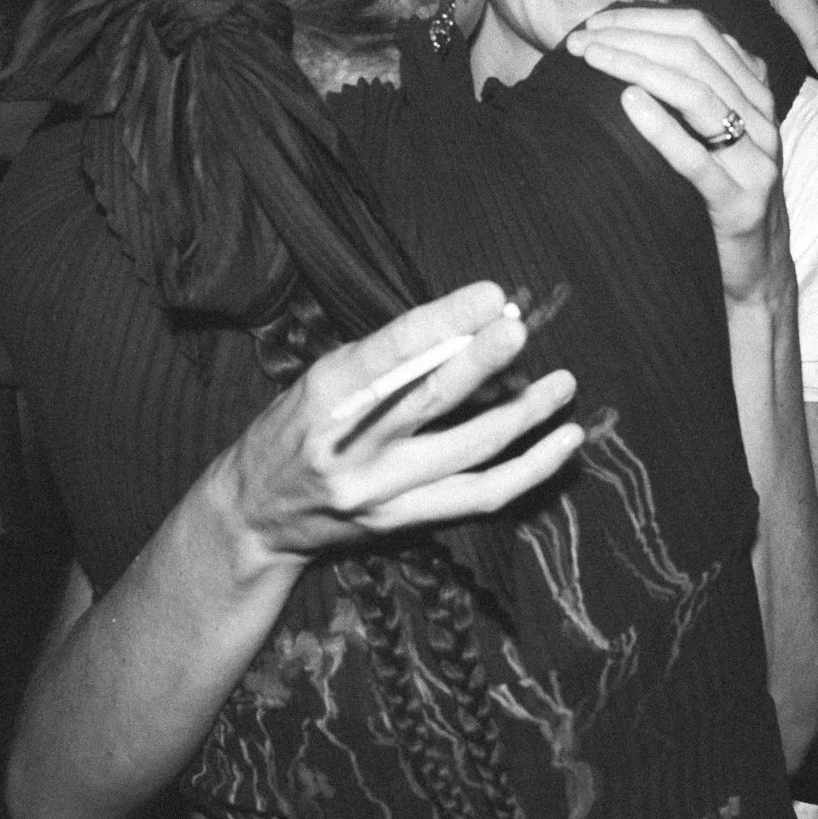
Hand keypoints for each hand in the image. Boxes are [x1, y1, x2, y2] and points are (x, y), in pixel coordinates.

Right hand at [211, 282, 582, 574]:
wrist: (255, 515)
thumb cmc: (295, 430)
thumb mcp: (325, 381)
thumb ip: (389, 359)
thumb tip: (470, 326)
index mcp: (327, 398)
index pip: (392, 354)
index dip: (443, 322)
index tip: (489, 295)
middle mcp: (352, 448)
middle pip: (431, 401)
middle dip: (483, 361)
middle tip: (521, 328)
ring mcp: (379, 492)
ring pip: (469, 453)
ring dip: (524, 417)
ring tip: (562, 385)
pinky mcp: (402, 523)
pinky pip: (479, 496)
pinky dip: (528, 470)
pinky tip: (562, 444)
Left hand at [564, 7, 789, 304]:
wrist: (756, 270)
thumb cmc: (719, 195)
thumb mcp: (715, 134)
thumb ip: (694, 89)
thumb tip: (634, 42)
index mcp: (753, 92)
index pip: (701, 31)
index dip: (647, 19)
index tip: (597, 21)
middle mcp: (760, 117)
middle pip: (696, 54)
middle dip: (632, 38)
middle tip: (580, 40)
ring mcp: (756, 159)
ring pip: (698, 94)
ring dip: (637, 67)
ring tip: (593, 59)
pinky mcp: (740, 202)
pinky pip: (698, 159)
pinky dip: (661, 126)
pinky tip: (628, 102)